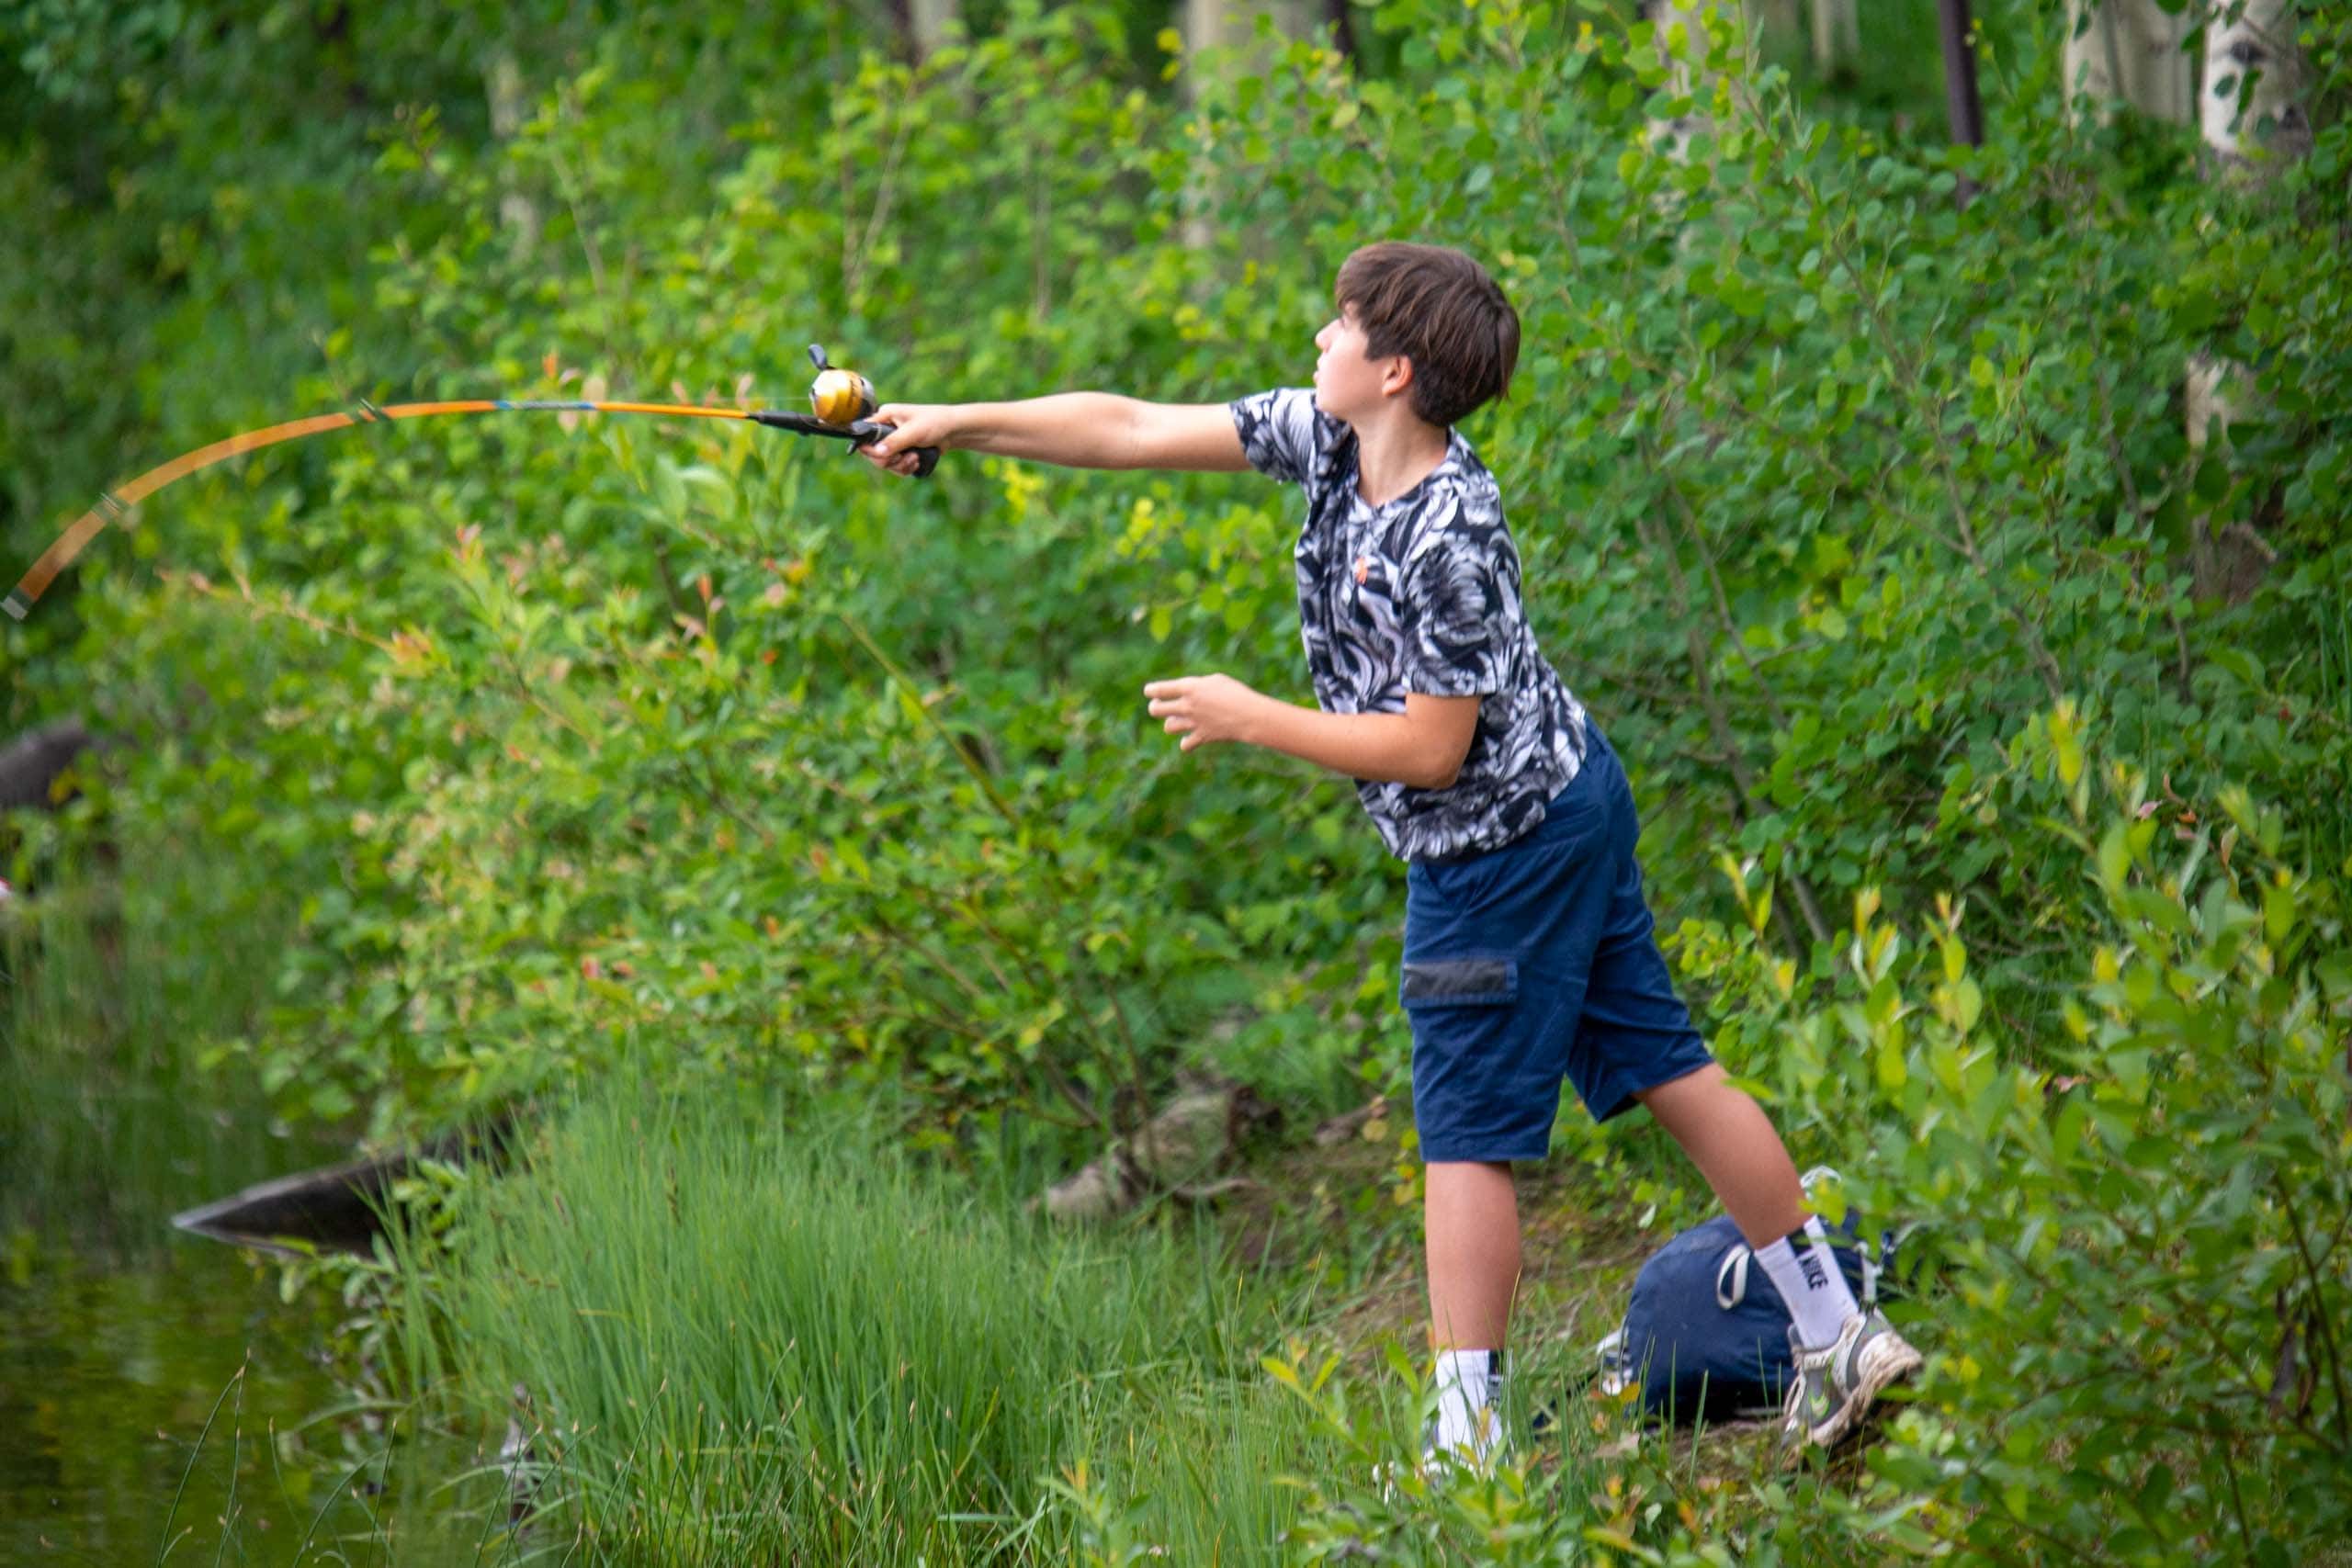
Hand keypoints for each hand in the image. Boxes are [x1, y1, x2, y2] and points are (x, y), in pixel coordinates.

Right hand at [858, 403, 958, 476]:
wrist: (953, 431)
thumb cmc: (934, 423)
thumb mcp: (914, 432)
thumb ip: (895, 441)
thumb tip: (877, 452)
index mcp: (884, 417)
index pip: (864, 435)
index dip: (870, 449)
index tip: (884, 455)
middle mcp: (885, 429)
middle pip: (873, 454)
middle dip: (889, 460)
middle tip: (903, 457)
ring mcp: (893, 442)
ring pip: (885, 463)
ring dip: (901, 465)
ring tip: (915, 458)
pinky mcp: (901, 452)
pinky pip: (895, 467)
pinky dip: (905, 468)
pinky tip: (917, 461)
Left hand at [1143, 674, 1260, 752]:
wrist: (1249, 715)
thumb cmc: (1236, 693)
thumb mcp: (1215, 681)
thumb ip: (1197, 686)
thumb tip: (1187, 694)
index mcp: (1189, 688)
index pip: (1158, 690)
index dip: (1151, 691)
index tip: (1151, 691)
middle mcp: (1187, 706)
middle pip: (1155, 710)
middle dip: (1155, 707)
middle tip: (1160, 706)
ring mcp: (1192, 723)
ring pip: (1168, 727)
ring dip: (1171, 723)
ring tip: (1179, 720)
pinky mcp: (1201, 737)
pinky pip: (1185, 745)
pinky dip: (1186, 743)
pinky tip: (1190, 737)